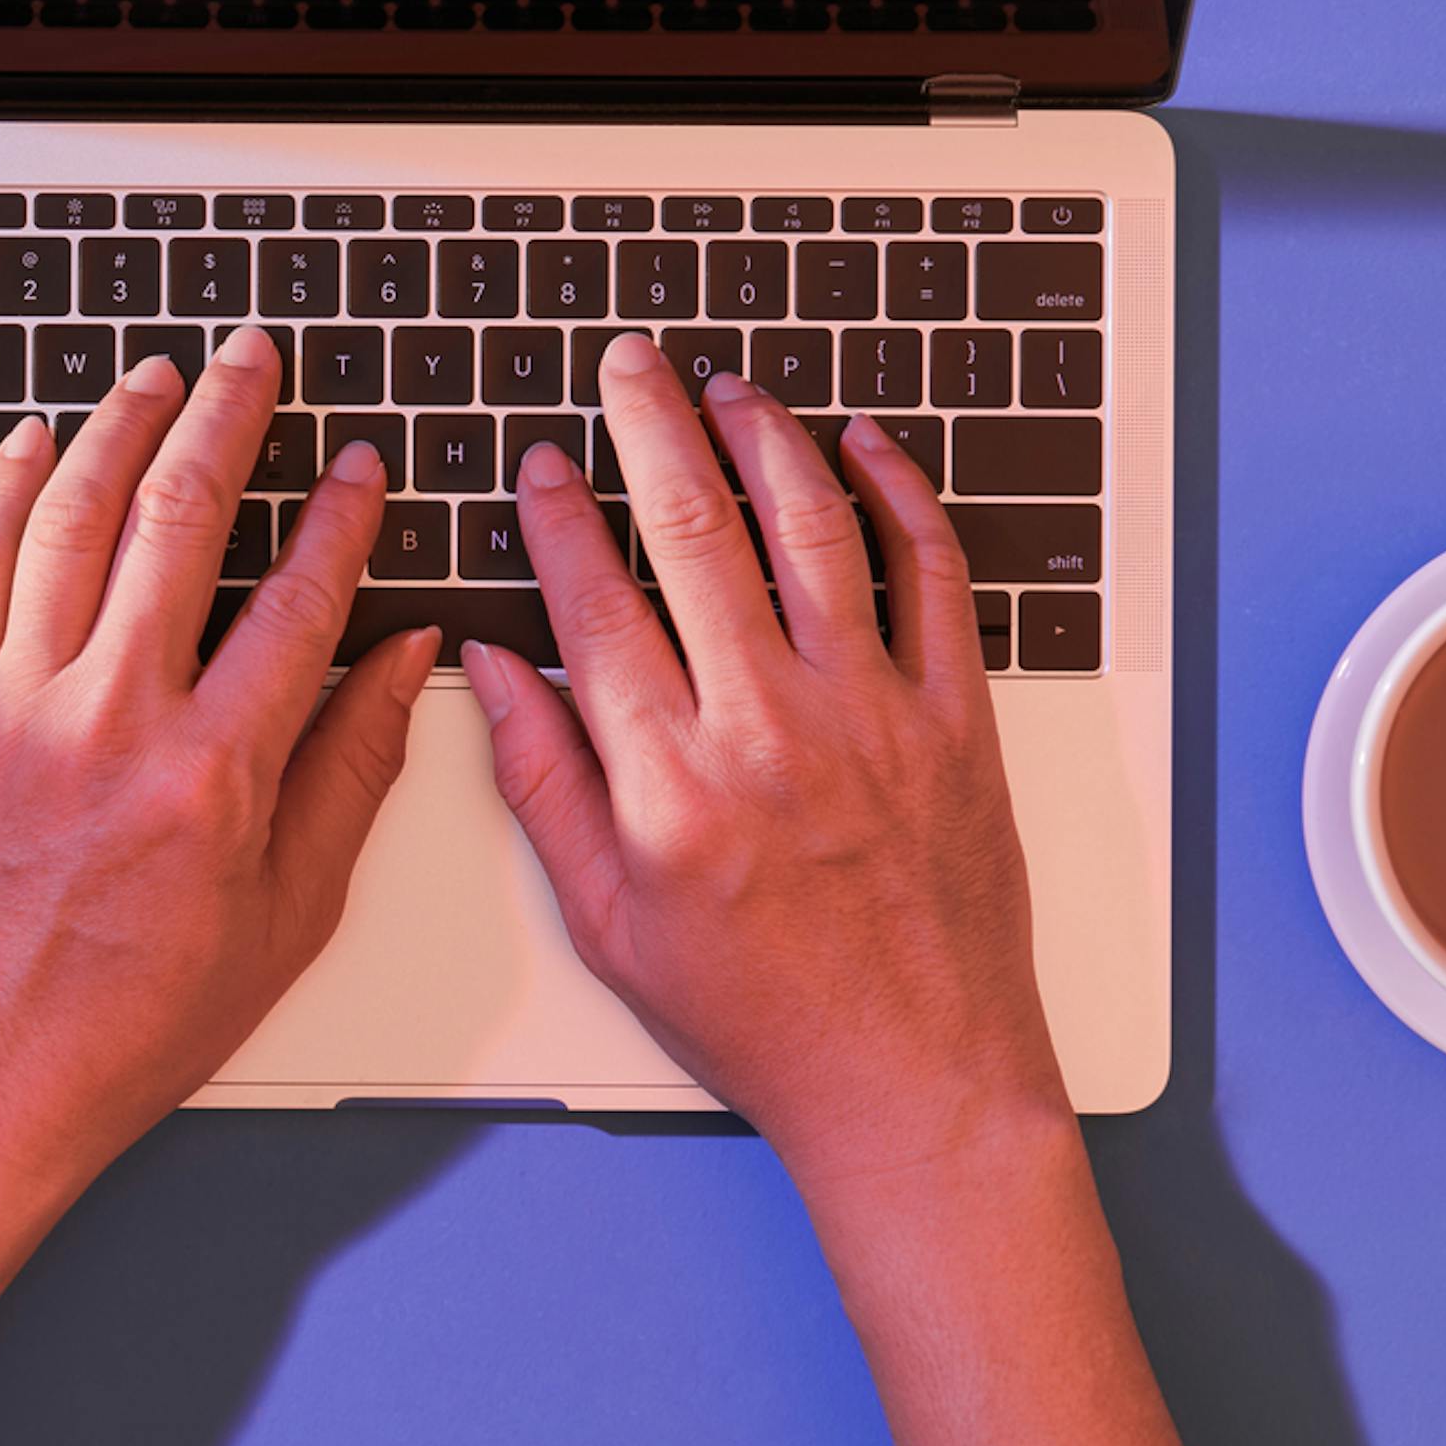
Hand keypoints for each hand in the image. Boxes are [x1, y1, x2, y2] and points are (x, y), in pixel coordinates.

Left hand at [0, 330, 442, 1198]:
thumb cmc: (140, 1014)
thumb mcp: (289, 912)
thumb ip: (352, 770)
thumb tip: (403, 657)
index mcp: (215, 775)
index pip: (296, 601)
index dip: (338, 519)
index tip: (359, 465)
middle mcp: (112, 722)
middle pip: (179, 519)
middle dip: (227, 420)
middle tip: (254, 362)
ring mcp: (18, 707)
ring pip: (73, 520)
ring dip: (121, 429)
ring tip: (158, 376)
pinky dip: (6, 492)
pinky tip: (35, 444)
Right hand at [461, 335, 1065, 1188]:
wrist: (912, 1081)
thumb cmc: (758, 1017)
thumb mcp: (609, 921)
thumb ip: (543, 785)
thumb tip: (488, 670)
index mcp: (669, 785)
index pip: (593, 604)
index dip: (558, 516)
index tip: (541, 461)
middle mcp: (769, 731)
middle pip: (695, 531)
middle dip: (649, 425)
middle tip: (629, 364)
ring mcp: (873, 717)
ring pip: (811, 529)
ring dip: (765, 438)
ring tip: (730, 388)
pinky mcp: (957, 720)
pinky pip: (932, 576)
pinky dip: (899, 496)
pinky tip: (863, 448)